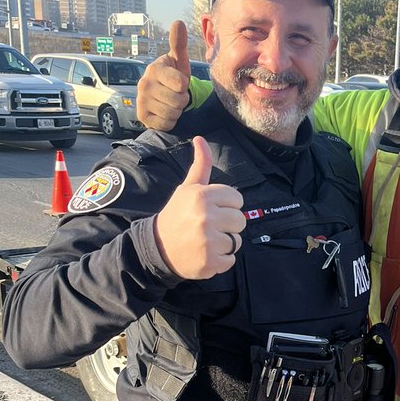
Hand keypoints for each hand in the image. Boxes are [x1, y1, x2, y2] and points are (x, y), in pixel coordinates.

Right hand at [137, 20, 192, 130]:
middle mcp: (144, 83)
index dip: (185, 85)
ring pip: (172, 113)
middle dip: (182, 100)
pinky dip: (169, 121)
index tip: (179, 82)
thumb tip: (178, 22)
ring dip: (177, 111)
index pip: (180, 83)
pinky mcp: (142, 116)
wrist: (163, 96)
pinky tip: (164, 112)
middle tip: (175, 94)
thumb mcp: (179, 61)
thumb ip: (179, 43)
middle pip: (178, 100)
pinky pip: (166, 123)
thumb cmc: (174, 76)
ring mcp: (141, 101)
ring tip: (170, 102)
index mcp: (154, 68)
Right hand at [153, 136, 245, 278]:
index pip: (237, 199)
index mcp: (202, 196)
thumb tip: (200, 138)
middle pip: (241, 220)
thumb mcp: (187, 188)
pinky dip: (221, 260)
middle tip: (208, 227)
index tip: (212, 210)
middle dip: (228, 225)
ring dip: (225, 243)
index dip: (227, 205)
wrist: (158, 247)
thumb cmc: (177, 215)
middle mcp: (206, 217)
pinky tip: (205, 254)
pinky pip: (231, 259)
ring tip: (207, 240)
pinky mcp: (211, 262)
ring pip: (237, 241)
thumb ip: (201, 165)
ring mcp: (209, 241)